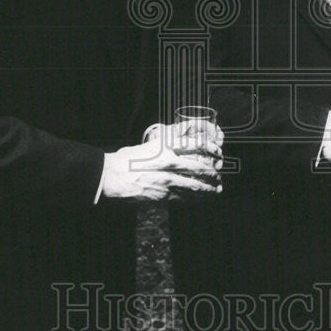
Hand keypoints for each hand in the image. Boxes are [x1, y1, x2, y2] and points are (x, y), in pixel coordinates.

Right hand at [99, 120, 222, 201]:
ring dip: (208, 187)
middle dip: (213, 171)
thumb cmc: (128, 159)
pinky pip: (185, 197)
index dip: (211, 148)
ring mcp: (167, 180)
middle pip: (199, 166)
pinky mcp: (163, 195)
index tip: (218, 151)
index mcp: (166, 147)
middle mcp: (170, 163)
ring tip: (217, 188)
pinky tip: (203, 198)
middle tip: (219, 173)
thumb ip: (169, 139)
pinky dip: (197, 198)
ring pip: (195, 184)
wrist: (111, 177)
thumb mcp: (150, 144)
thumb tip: (185, 132)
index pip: (196, 145)